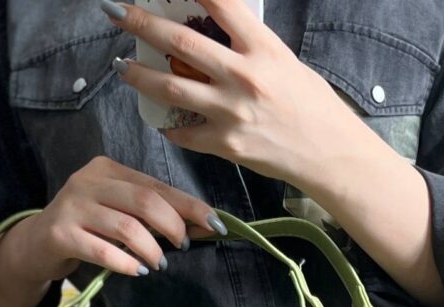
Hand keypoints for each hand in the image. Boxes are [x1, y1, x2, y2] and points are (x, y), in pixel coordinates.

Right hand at [13, 155, 224, 280]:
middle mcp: (88, 181)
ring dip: (151, 249)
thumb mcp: (117, 213)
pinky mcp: (60, 233)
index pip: (157, 186)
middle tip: (182, 246)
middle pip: (144, 201)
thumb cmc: (86, 229)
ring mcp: (71, 206)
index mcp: (107, 169)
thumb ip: (150, 214)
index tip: (215, 225)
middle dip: (173, 226)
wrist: (36, 246)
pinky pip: (101, 250)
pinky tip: (136, 270)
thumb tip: (199, 226)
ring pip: (126, 226)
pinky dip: (125, 263)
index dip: (190, 206)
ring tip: (158, 263)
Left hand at [103, 0, 344, 185]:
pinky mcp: (226, 145)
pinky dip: (169, 126)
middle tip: (115, 12)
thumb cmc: (314, 107)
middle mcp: (244, 76)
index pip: (220, 3)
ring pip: (172, 88)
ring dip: (140, 76)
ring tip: (122, 68)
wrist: (328, 153)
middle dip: (142, 24)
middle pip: (181, 42)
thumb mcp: (286, 63)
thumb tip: (218, 36)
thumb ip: (250, 49)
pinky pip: (185, 133)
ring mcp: (232, 112)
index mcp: (263, 49)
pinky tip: (159, 120)